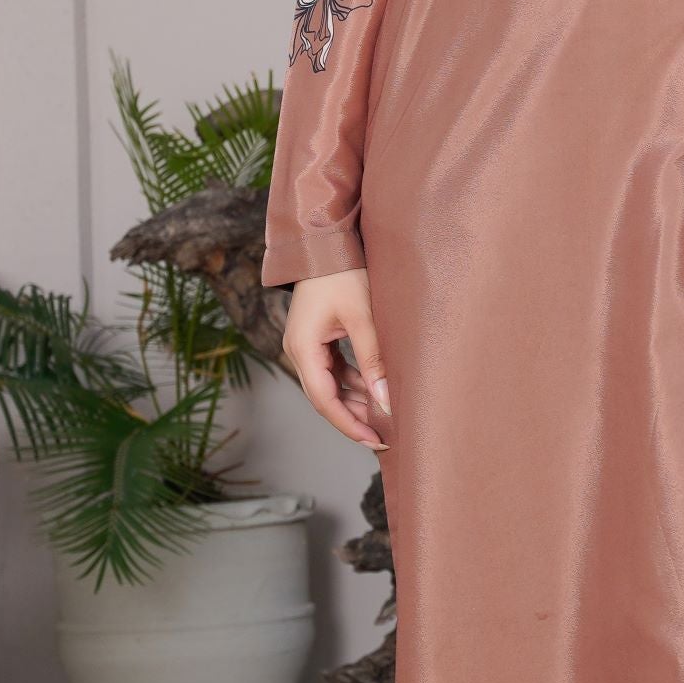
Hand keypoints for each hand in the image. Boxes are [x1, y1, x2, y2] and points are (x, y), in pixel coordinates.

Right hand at [283, 268, 389, 447]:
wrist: (326, 243)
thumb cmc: (342, 274)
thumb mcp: (362, 317)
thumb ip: (373, 359)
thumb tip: (385, 400)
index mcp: (303, 347)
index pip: (324, 399)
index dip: (348, 424)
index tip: (374, 439)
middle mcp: (298, 350)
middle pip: (324, 397)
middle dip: (352, 418)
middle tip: (383, 436)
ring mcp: (306, 345)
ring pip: (329, 385)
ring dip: (353, 401)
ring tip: (381, 416)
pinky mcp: (316, 339)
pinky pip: (333, 370)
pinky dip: (352, 382)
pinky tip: (372, 390)